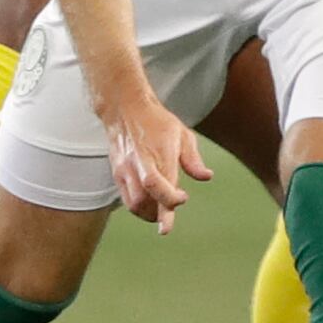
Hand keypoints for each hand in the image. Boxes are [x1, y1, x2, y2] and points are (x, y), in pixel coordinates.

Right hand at [105, 94, 210, 232]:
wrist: (125, 109)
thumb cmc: (156, 122)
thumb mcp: (182, 134)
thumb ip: (193, 159)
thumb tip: (206, 177)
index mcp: (157, 154)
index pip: (159, 185)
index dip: (169, 202)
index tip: (182, 201)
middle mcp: (138, 164)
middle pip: (143, 200)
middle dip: (159, 212)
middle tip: (171, 210)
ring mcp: (125, 170)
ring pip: (133, 203)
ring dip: (149, 213)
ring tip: (160, 211)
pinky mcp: (117, 173)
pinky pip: (126, 199)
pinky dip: (139, 208)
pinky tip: (149, 205)